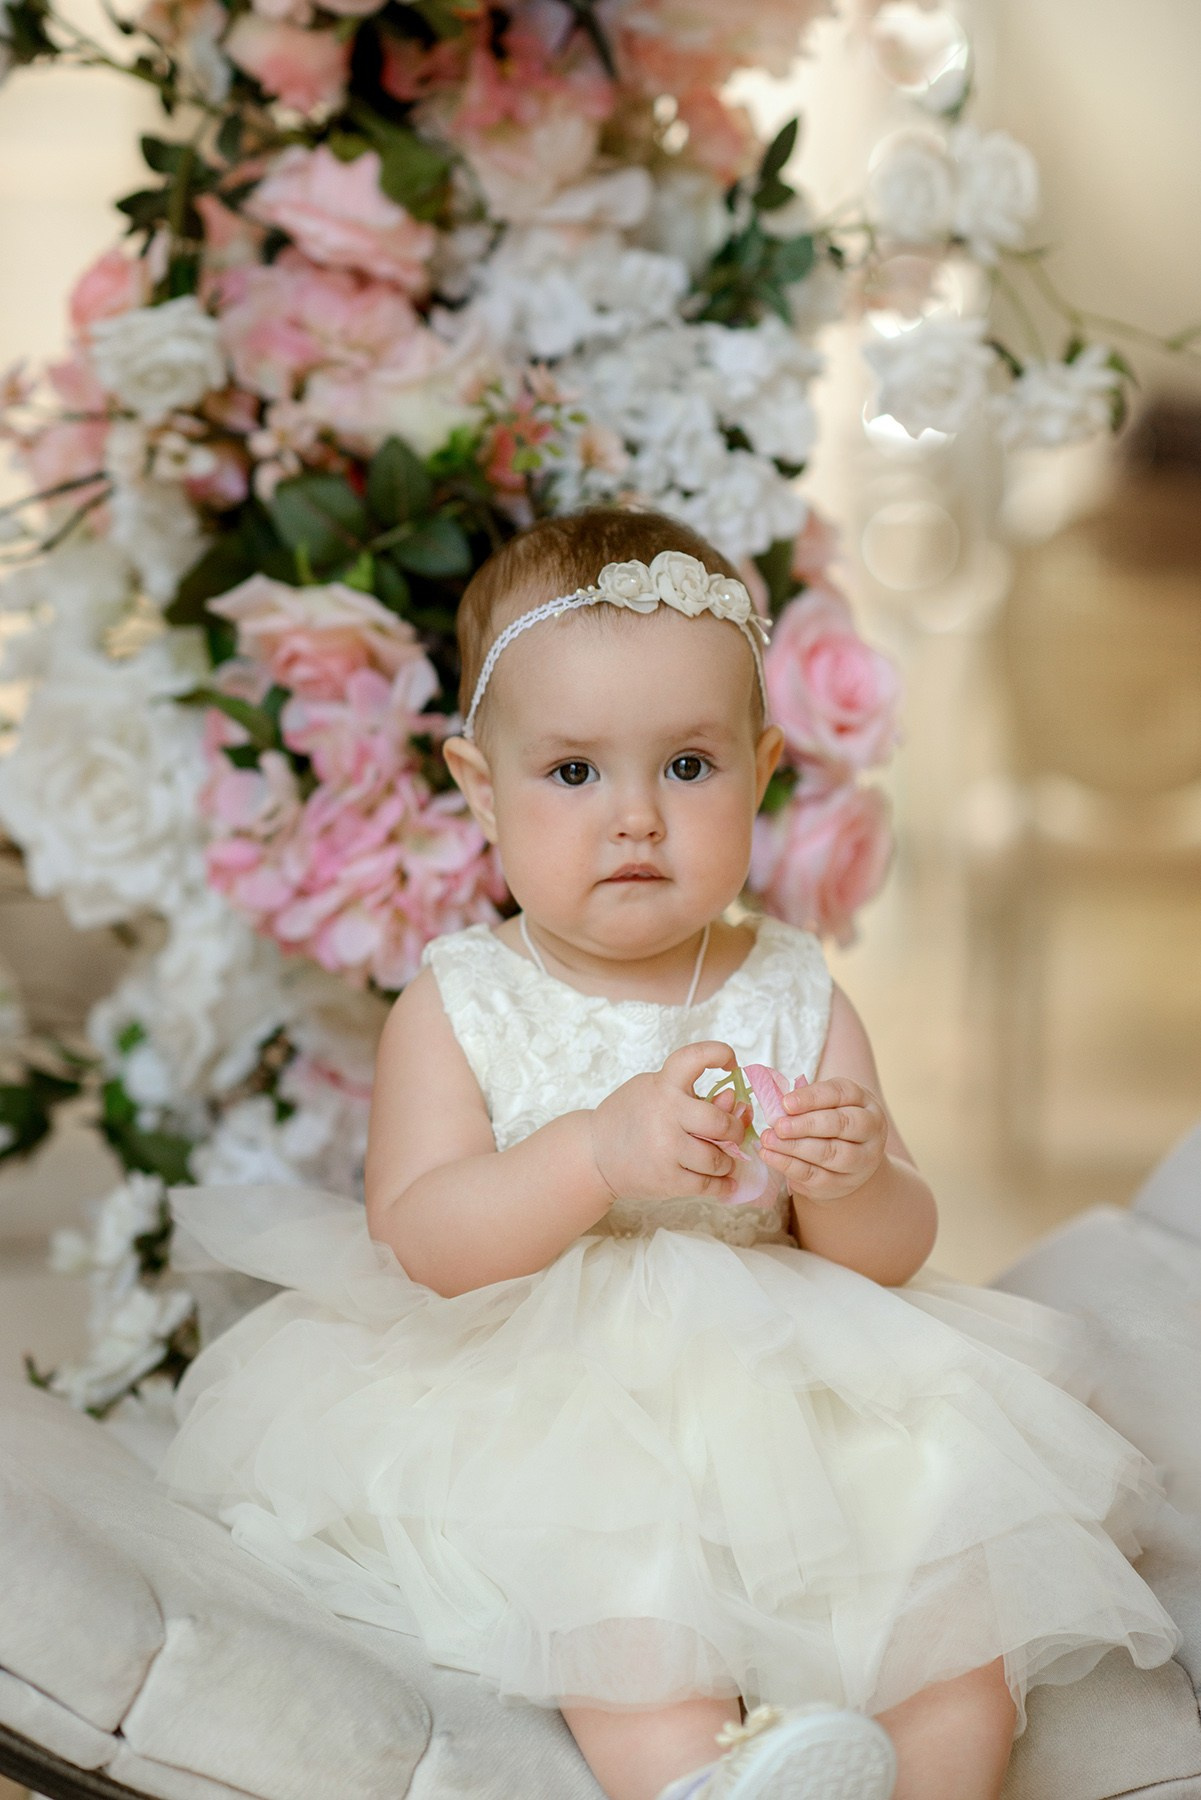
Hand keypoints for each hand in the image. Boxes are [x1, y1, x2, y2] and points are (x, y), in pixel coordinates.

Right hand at [590, 1041, 748, 1205]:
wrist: (594, 1154)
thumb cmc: (631, 1117)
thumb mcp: (654, 1094)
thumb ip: (694, 1096)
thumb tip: (735, 1103)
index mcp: (662, 1085)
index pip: (695, 1057)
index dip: (719, 1053)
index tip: (730, 1063)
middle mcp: (665, 1114)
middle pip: (720, 1122)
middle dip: (734, 1129)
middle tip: (731, 1133)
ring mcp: (666, 1149)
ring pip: (718, 1159)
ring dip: (727, 1160)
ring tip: (721, 1159)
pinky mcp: (666, 1181)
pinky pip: (708, 1185)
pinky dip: (723, 1185)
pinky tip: (725, 1181)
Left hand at [758, 1076, 887, 1203]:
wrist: (848, 1160)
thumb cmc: (831, 1122)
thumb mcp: (825, 1105)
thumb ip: (805, 1102)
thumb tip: (777, 1107)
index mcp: (865, 1103)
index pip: (841, 1094)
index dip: (812, 1098)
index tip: (786, 1103)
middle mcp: (871, 1132)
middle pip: (841, 1125)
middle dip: (806, 1125)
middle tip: (778, 1126)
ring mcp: (862, 1161)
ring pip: (830, 1154)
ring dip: (795, 1147)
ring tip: (769, 1140)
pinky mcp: (844, 1183)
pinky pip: (816, 1177)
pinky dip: (789, 1166)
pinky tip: (770, 1156)